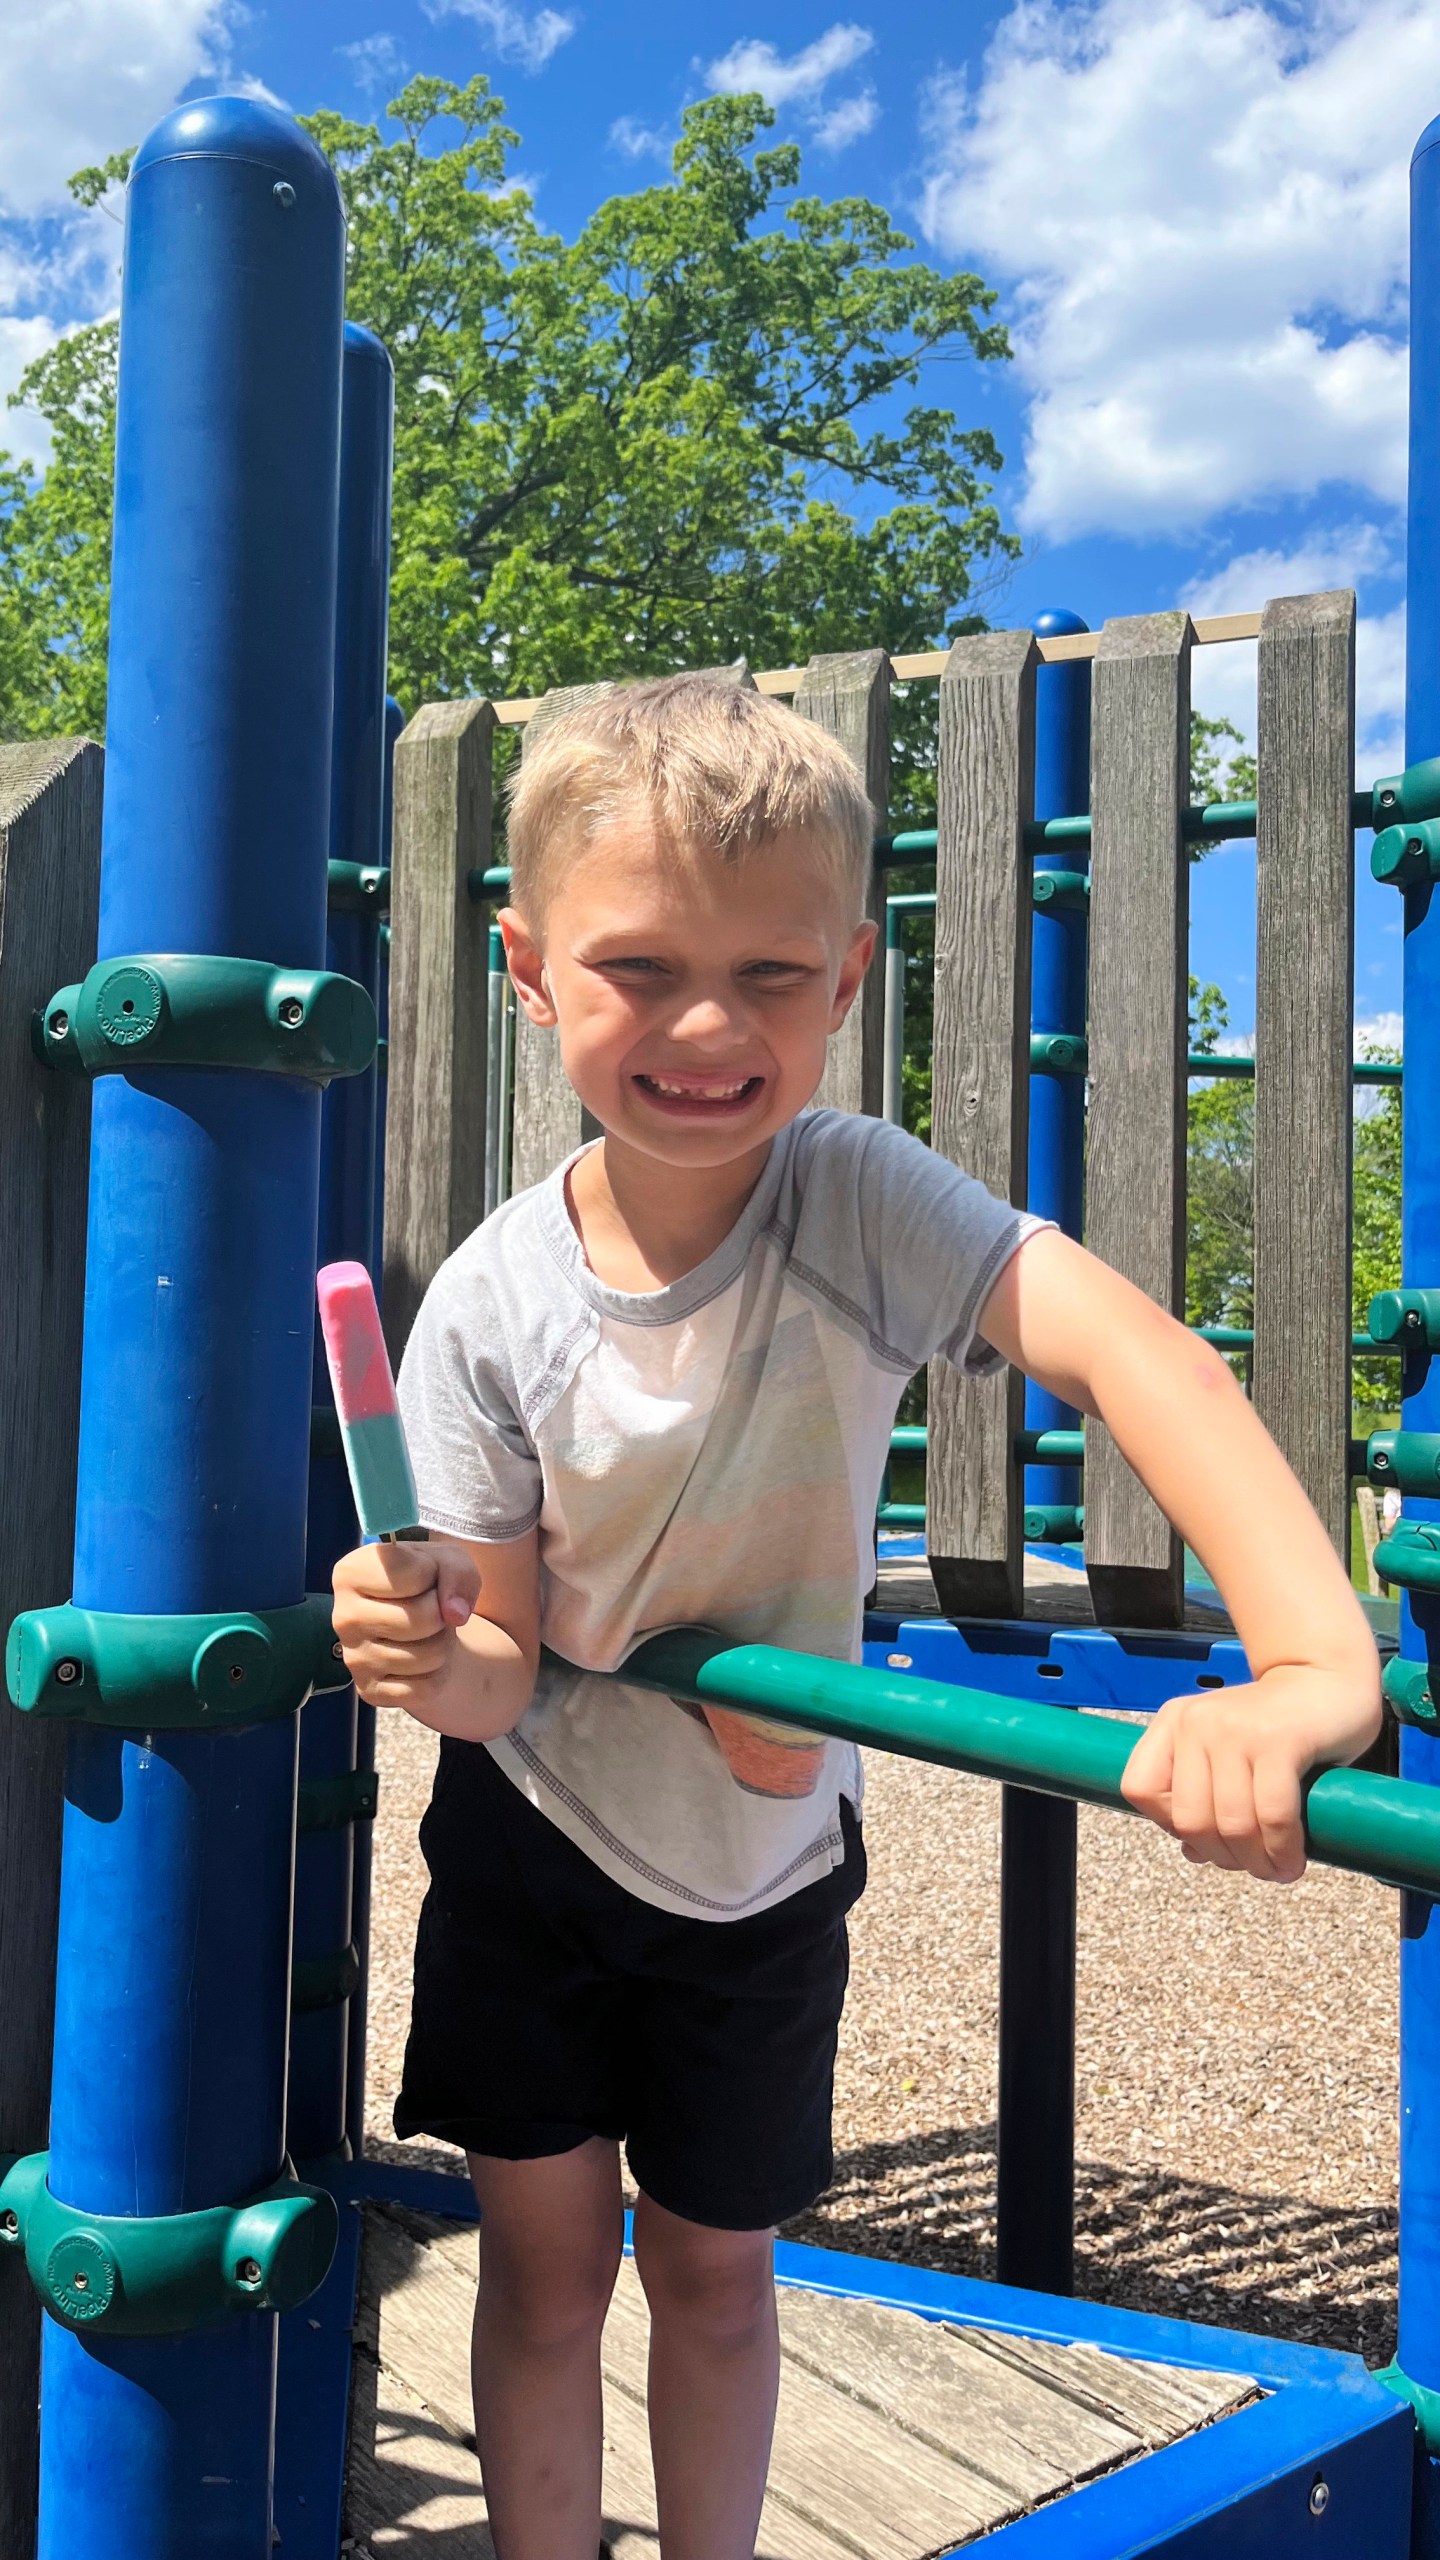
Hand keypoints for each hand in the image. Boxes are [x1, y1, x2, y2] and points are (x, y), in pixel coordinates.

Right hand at [331, 1539, 479, 1712]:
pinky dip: (437, 1675)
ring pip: (428, 1656)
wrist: (418, 1622)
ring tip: (428, 1632)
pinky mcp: (369, 1691)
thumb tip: (455, 1613)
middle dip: (442, 1614)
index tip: (423, 1575)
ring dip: (443, 1644)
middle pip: (422, 1619)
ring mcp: (353, 1658)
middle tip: (433, 1610)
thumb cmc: (425, 1583)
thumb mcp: (445, 1560)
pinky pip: (424, 1689)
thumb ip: (456, 1571)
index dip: (433, 1574)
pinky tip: (421, 1659)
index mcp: (349, 1573)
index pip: (410, 1574)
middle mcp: (343, 1616)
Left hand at [1120, 1662, 1382, 1883]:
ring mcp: (1235, 1728)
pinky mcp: (1279, 1739)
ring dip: (1257, 1862)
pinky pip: (1272, 1815)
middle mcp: (1196, 1721)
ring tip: (1278, 1870)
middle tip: (1254, 1865)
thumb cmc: (1278, 1726)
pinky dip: (1283, 1849)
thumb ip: (1203, 1795)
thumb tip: (1193, 1853)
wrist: (1331, 1679)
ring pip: (1230, 1823)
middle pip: (1188, 1818)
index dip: (1170, 1826)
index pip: (1140, 1789)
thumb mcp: (1226, 1754)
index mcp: (1173, 1723)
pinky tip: (1294, 1860)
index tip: (1208, 1837)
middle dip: (1223, 1857)